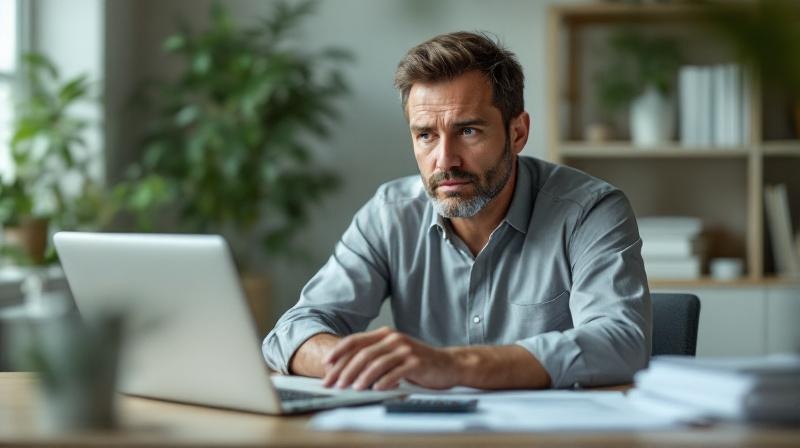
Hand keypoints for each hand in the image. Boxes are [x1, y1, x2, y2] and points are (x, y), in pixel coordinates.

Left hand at [321, 327, 458, 390]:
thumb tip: (345, 371)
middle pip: (363, 353)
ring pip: (377, 362)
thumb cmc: (416, 362)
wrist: (447, 364)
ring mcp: (405, 349)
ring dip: (362, 376)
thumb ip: (373, 357)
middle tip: (335, 383)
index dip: (338, 352)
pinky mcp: (416, 362)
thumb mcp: (392, 354)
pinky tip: (376, 389)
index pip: (355, 341)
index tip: (326, 365)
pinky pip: (396, 371)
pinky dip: (384, 380)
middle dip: (346, 370)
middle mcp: (393, 339)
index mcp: (384, 334)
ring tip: (353, 388)